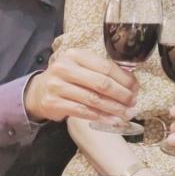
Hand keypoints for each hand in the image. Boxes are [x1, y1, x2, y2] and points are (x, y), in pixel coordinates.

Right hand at [24, 48, 138, 122]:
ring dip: (113, 108)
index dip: (123, 78)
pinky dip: (100, 117)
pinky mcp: (53, 103)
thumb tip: (132, 82)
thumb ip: (103, 72)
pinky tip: (112, 120)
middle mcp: (65, 68)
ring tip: (126, 113)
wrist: (39, 91)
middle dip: (121, 94)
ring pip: (93, 99)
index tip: (136, 88)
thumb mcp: (82, 67)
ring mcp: (57, 86)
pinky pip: (83, 111)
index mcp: (76, 55)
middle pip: (100, 83)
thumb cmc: (68, 78)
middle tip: (133, 102)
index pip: (105, 66)